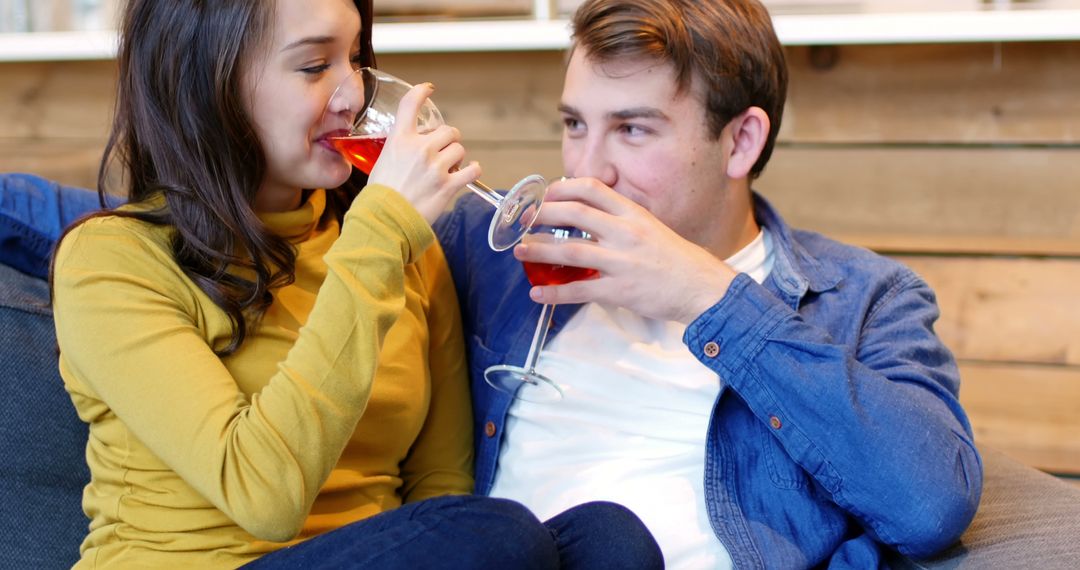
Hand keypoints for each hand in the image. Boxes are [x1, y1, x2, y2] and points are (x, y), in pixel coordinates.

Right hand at [367, 83, 480, 223]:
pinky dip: (473, 169)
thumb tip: (409, 147)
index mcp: (400, 140)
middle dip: (449, 140)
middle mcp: (420, 149)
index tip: (428, 89)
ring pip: (460, 149)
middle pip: (448, 130)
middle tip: (442, 152)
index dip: (421, 92)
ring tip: (448, 168)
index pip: (410, 104)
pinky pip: (472, 170)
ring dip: (457, 157)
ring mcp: (436, 167)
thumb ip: (399, 149)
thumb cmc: (380, 195)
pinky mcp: (449, 185)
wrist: (385, 220)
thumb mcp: (382, 161)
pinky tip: (468, 171)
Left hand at [513, 178, 738, 323]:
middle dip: (542, 215)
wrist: (701, 287)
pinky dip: (554, 293)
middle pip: (574, 215)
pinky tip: (537, 292)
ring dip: (540, 250)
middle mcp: (625, 233)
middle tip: (523, 220)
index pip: (592, 189)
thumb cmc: (674, 258)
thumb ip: (620, 220)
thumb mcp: (649, 227)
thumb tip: (587, 216)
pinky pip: (579, 290)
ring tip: (520, 250)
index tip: (545, 195)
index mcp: (632, 214)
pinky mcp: (620, 290)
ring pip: (570, 252)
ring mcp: (622, 262)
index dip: (563, 188)